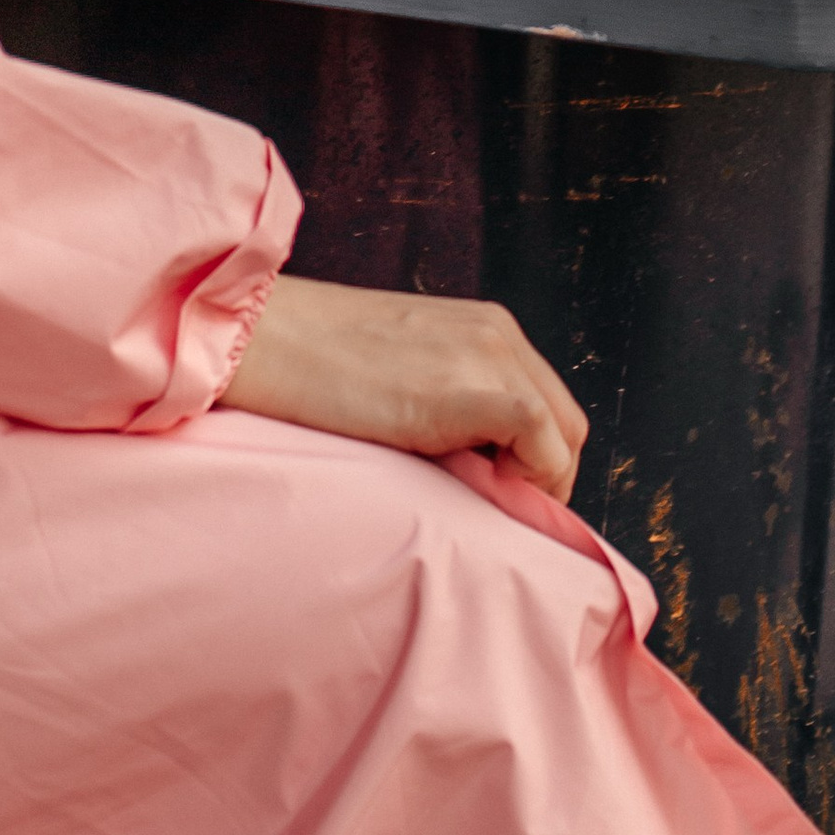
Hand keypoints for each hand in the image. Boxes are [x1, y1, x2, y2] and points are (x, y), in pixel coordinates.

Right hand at [218, 274, 588, 501]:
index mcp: (484, 328)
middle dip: (545, 476)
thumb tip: (484, 470)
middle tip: (493, 506)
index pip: (548, 405)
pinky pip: (544, 443)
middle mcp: (499, 334)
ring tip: (478, 498)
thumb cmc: (316, 368)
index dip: (535, 459)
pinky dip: (530, 477)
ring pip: (566, 436)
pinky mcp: (477, 387)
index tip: (495, 491)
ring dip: (536, 480)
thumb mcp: (404, 374)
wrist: (265, 339)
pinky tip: (476, 486)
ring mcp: (491, 356)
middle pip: (569, 424)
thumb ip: (452, 404)